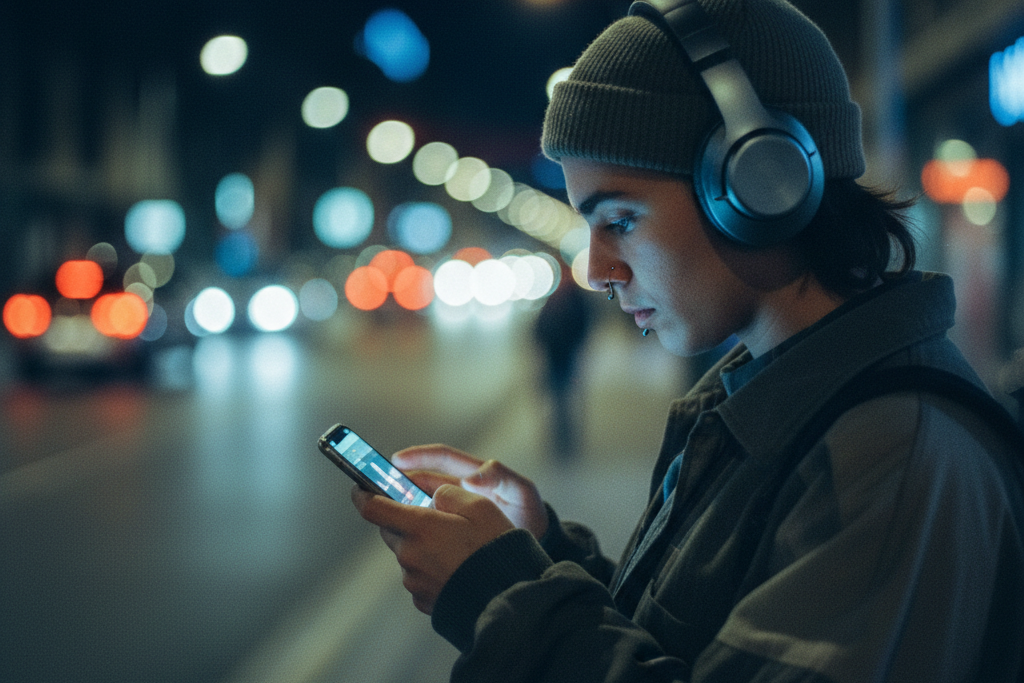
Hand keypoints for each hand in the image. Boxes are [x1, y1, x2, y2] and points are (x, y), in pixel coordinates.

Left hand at [352, 483, 514, 613]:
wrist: (507, 596)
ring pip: (406, 553)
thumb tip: (433, 496)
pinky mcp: (423, 599)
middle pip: (390, 530)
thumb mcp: (479, 506)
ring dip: (420, 546)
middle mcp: (409, 555)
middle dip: (404, 520)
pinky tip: (455, 567)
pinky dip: (430, 568)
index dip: (363, 494)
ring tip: (454, 547)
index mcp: (419, 527)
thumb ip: (448, 493)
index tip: (359, 487)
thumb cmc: (494, 548)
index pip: (373, 508)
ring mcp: (414, 580)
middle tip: (430, 517)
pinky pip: (418, 576)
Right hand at [393, 444, 548, 539]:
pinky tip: (403, 540)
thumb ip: (502, 478)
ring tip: (384, 514)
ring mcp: (451, 512)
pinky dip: (412, 530)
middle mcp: (457, 491)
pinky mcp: (448, 532)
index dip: (418, 456)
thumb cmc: (530, 514)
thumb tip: (473, 476)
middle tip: (377, 490)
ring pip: (418, 506)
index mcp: (471, 475)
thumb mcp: (522, 492)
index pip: (441, 458)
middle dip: (398, 484)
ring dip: (401, 508)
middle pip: (421, 482)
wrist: (535, 546)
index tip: (396, 460)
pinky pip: (424, 528)